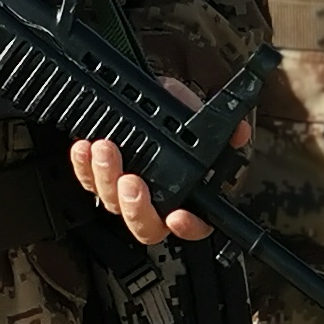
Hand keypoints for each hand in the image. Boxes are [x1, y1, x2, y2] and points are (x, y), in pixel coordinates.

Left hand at [71, 79, 244, 246]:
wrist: (145, 95)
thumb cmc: (174, 112)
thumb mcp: (198, 114)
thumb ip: (221, 125)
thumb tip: (240, 132)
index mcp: (187, 194)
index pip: (194, 225)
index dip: (188, 227)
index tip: (178, 216)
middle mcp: (155, 201)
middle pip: (145, 224)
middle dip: (135, 206)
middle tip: (131, 181)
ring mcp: (124, 193)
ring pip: (112, 203)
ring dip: (106, 178)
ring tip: (105, 149)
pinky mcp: (97, 179)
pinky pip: (87, 182)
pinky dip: (83, 167)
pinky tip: (84, 148)